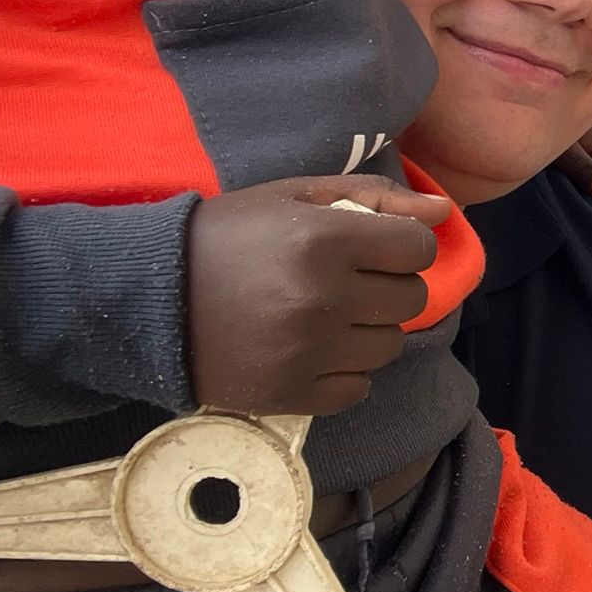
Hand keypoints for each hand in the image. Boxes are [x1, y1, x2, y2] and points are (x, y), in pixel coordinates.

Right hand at [185, 176, 451, 416]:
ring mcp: (307, 352)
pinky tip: (311, 349)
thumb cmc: (229, 236)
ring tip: (325, 315)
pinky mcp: (290, 394)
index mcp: (324, 241)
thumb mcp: (295, 197)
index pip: (418, 249)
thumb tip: (445, 210)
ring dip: (369, 330)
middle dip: (388, 286)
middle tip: (347, 281)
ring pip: (389, 347)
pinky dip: (344, 371)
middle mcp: (322, 299)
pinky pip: (358, 389)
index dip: (402, 245)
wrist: (147, 298)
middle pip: (412, 300)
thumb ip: (374, 197)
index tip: (374, 247)